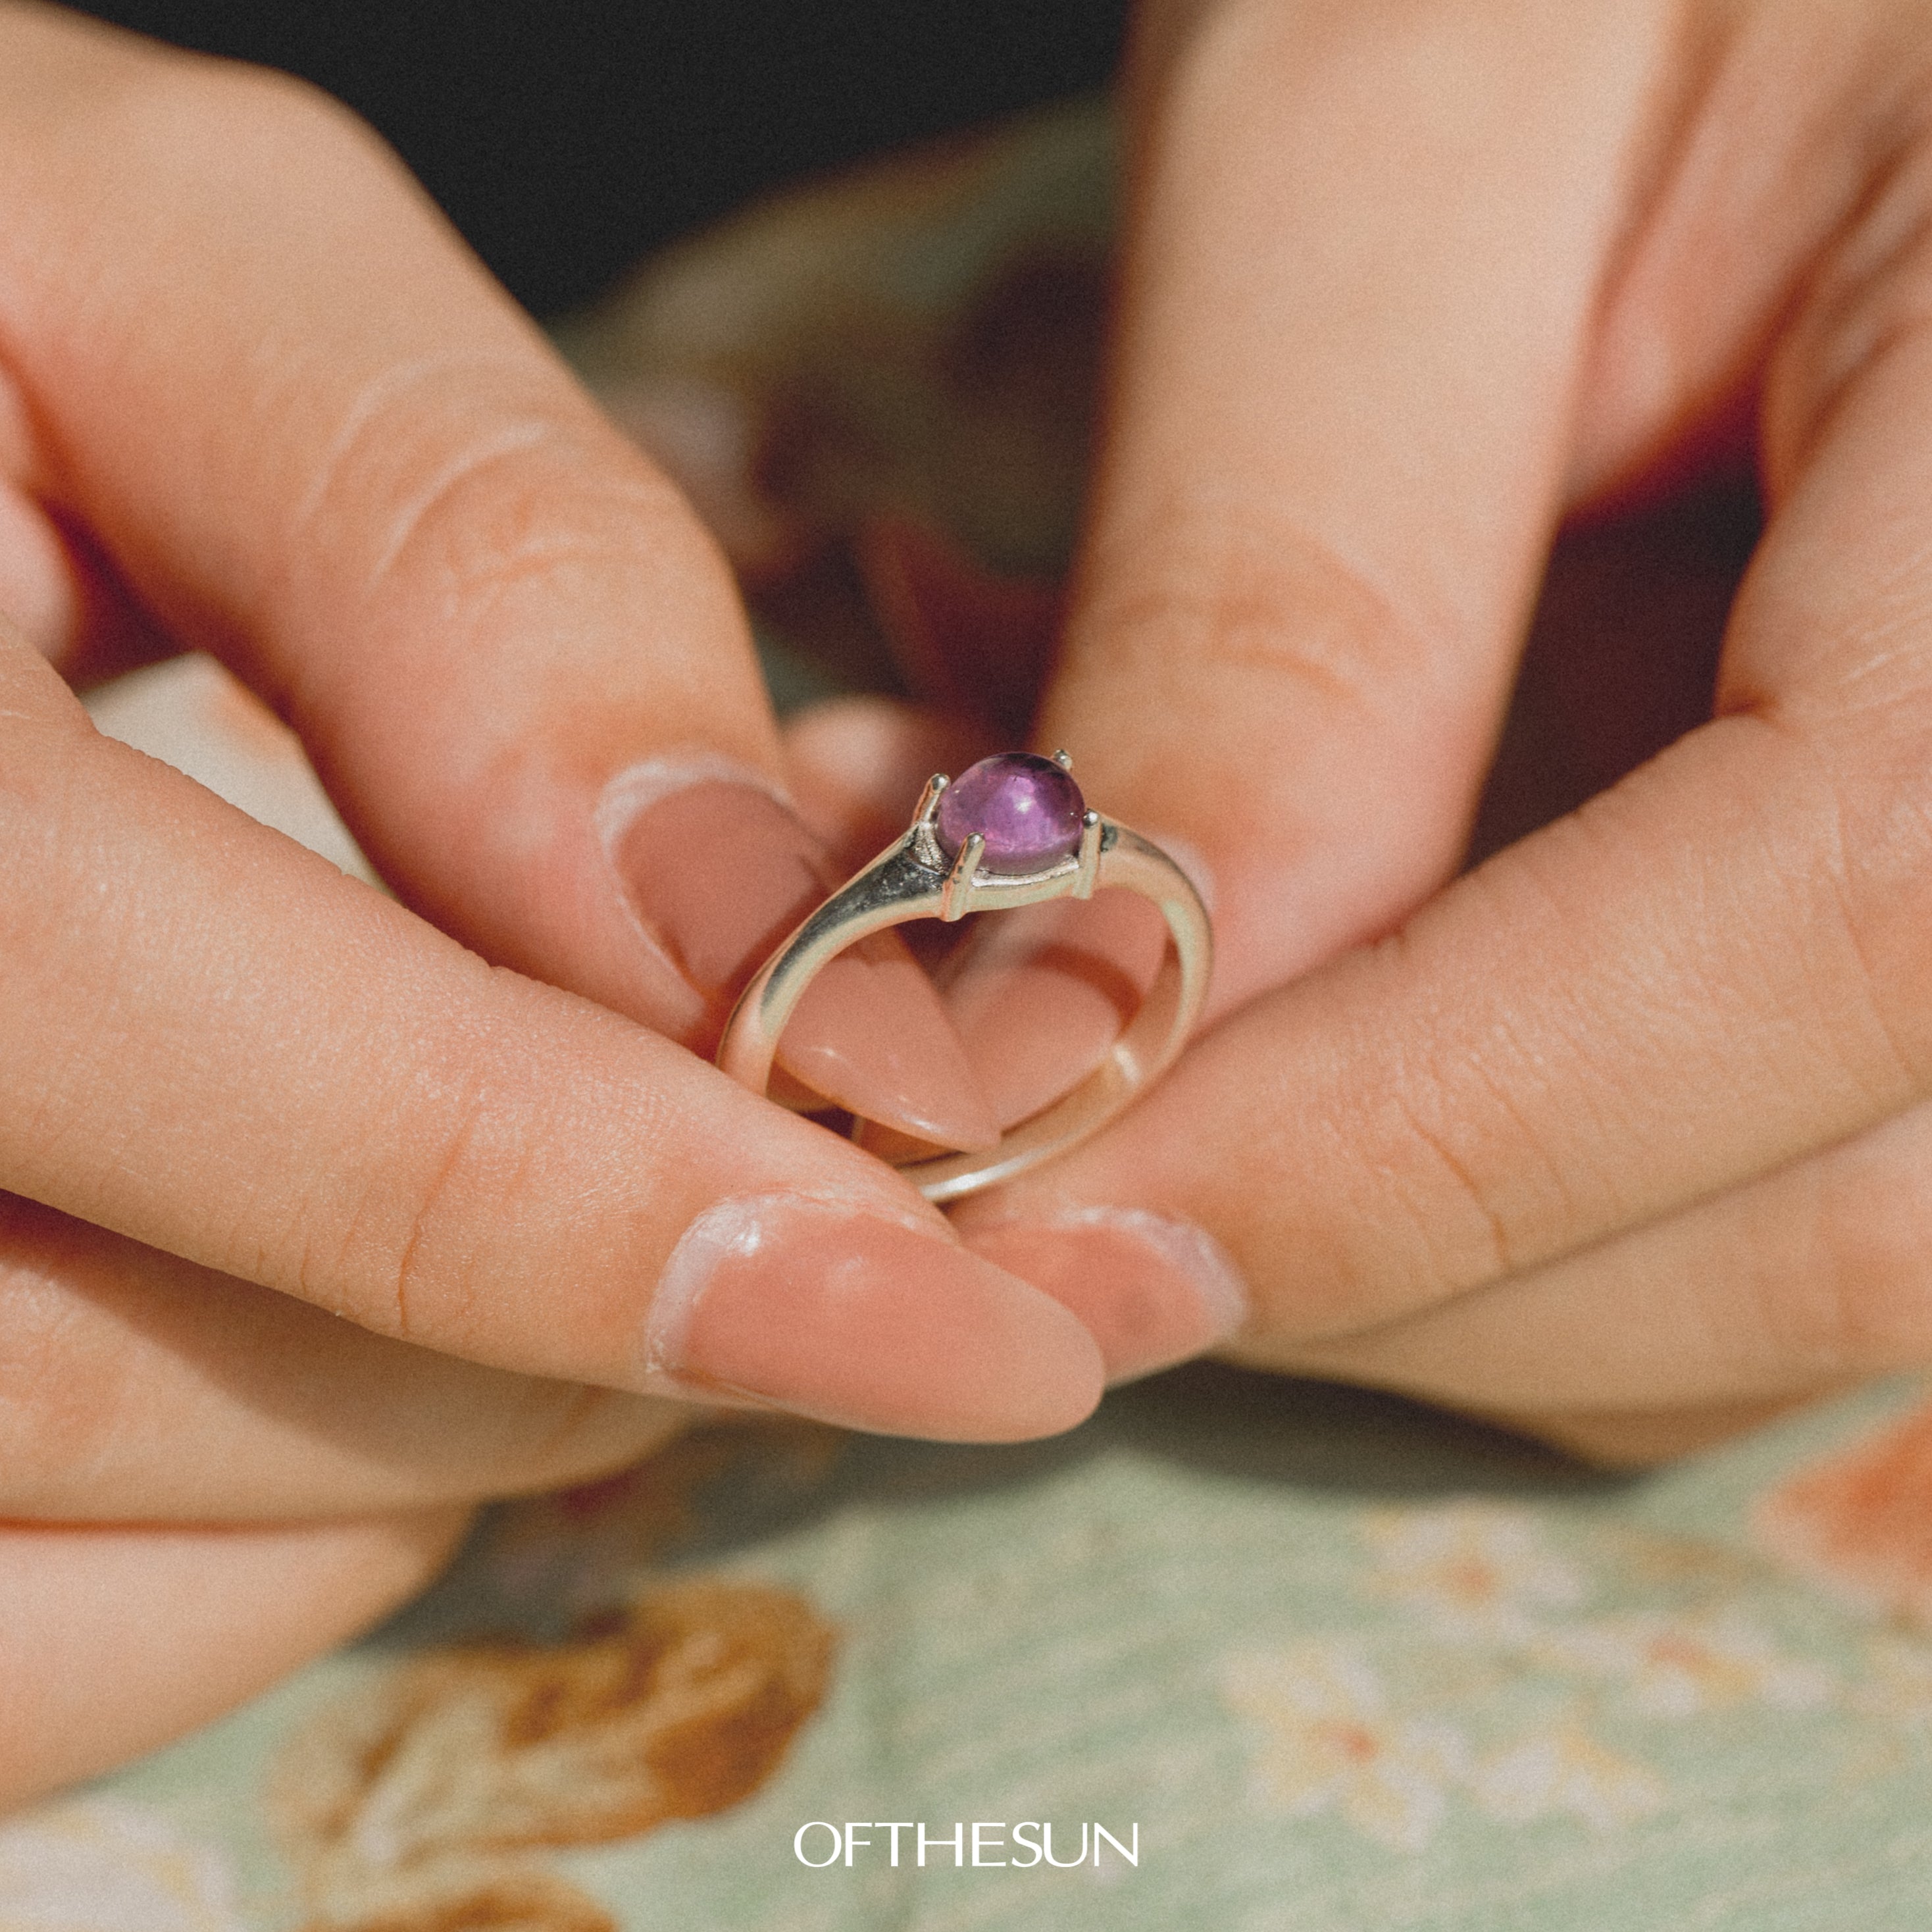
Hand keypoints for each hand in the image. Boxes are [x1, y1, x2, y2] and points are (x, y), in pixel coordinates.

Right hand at [0, 4, 1133, 1806]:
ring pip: (103, 1577)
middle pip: (178, 1393)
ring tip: (556, 1199)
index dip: (623, 1217)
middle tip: (796, 1210)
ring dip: (421, 1441)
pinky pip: (36, 1629)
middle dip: (571, 1331)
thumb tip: (740, 919)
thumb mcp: (149, 281)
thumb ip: (459, 563)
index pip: (243, 1097)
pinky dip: (248, 1526)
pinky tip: (338, 1298)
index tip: (965, 1306)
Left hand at [931, 0, 1931, 1463]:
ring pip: (1775, 1235)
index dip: (1402, 1140)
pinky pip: (1722, 1134)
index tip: (1026, 1204)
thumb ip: (1277, 594)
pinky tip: (1228, 931)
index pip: (1842, 919)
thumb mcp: (1399, 116)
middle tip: (997, 1099)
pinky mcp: (1915, 856)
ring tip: (1070, 971)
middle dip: (1359, 1232)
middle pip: (1829, 1195)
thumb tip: (1097, 1017)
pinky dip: (1435, 1115)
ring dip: (1367, 1196)